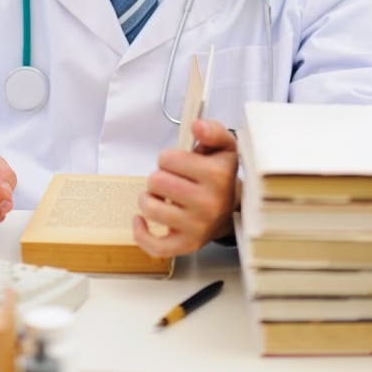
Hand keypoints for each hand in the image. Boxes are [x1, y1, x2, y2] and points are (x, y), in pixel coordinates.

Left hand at [132, 119, 238, 257]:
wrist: (231, 209)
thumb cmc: (221, 175)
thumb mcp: (223, 146)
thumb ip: (212, 130)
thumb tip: (197, 125)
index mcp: (217, 175)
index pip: (167, 158)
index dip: (168, 158)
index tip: (179, 164)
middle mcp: (209, 202)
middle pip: (156, 181)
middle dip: (158, 178)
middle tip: (171, 181)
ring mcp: (197, 227)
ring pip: (151, 208)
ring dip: (149, 199)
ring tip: (161, 197)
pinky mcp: (187, 245)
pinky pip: (155, 246)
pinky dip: (141, 233)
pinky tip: (140, 220)